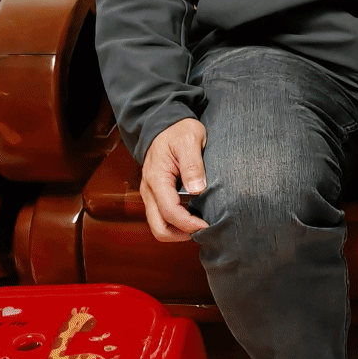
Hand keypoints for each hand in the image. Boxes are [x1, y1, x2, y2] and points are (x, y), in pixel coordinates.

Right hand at [141, 118, 209, 242]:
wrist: (165, 124)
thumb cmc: (178, 131)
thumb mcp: (190, 141)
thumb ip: (193, 165)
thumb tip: (197, 190)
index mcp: (157, 179)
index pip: (170, 212)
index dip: (189, 224)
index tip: (208, 225)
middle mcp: (149, 190)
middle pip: (159, 228)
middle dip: (181, 235)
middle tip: (204, 231)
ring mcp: (151, 194)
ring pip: (159, 225)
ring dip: (178, 231)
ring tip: (201, 226)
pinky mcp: (156, 195)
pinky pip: (162, 217)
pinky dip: (176, 224)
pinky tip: (194, 217)